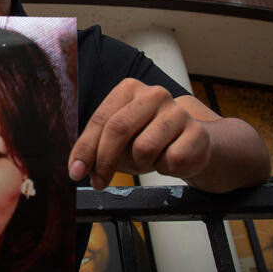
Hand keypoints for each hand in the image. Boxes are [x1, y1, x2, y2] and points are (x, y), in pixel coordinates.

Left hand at [68, 78, 211, 189]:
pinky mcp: (197, 132)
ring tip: (147, 160)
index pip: (101, 120)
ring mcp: (178, 112)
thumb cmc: (148, 139)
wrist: (192, 144)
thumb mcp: (119, 141)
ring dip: (140, 165)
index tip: (76, 172)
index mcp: (129, 90)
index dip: (85, 148)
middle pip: (118, 128)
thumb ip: (97, 149)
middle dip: (104, 160)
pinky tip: (169, 160)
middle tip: (99, 181)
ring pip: (144, 148)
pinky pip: (171, 161)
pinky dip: (165, 169)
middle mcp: (154, 94)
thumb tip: (78, 168)